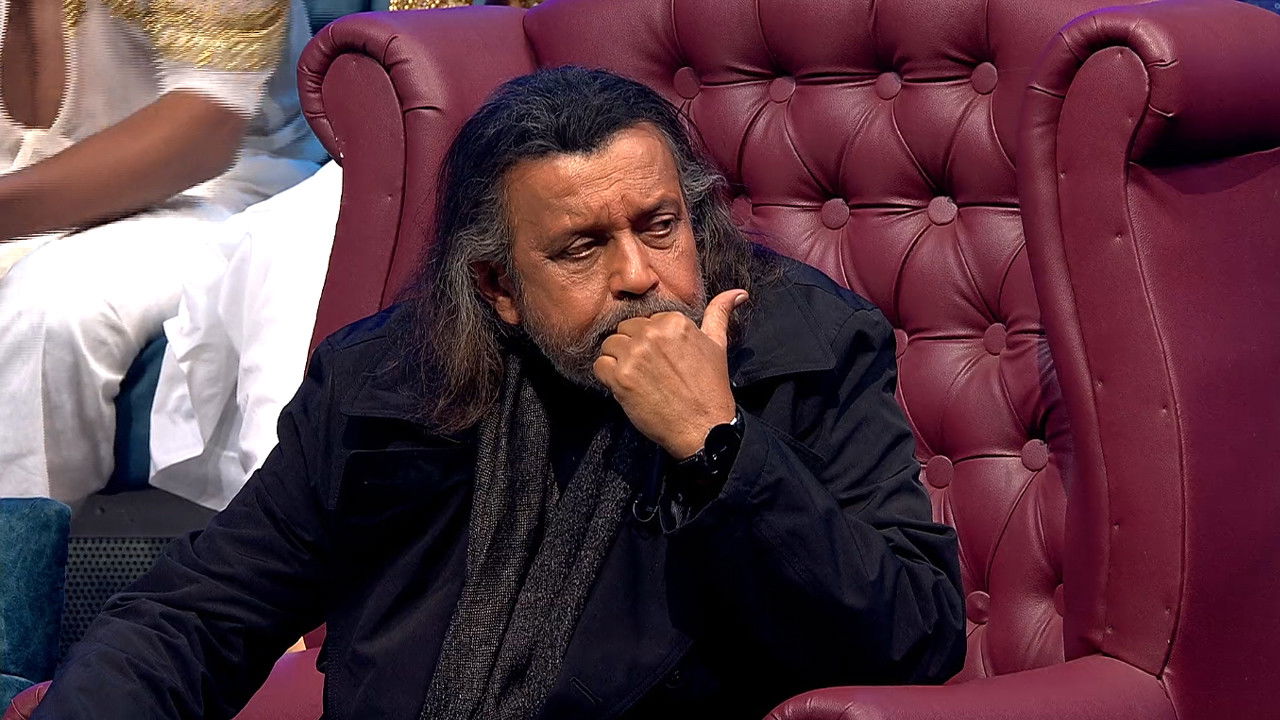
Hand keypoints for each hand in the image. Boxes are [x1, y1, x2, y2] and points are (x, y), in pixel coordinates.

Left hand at [593, 289, 747, 457]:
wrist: (704, 428)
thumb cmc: (710, 388)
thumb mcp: (718, 345)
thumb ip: (720, 313)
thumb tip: (739, 292)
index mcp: (674, 322)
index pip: (645, 321)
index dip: (650, 342)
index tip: (661, 360)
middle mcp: (653, 333)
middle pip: (625, 330)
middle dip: (632, 349)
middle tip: (649, 372)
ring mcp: (635, 354)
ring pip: (610, 346)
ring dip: (618, 362)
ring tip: (638, 380)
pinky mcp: (621, 377)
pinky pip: (600, 366)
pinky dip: (607, 377)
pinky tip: (626, 388)